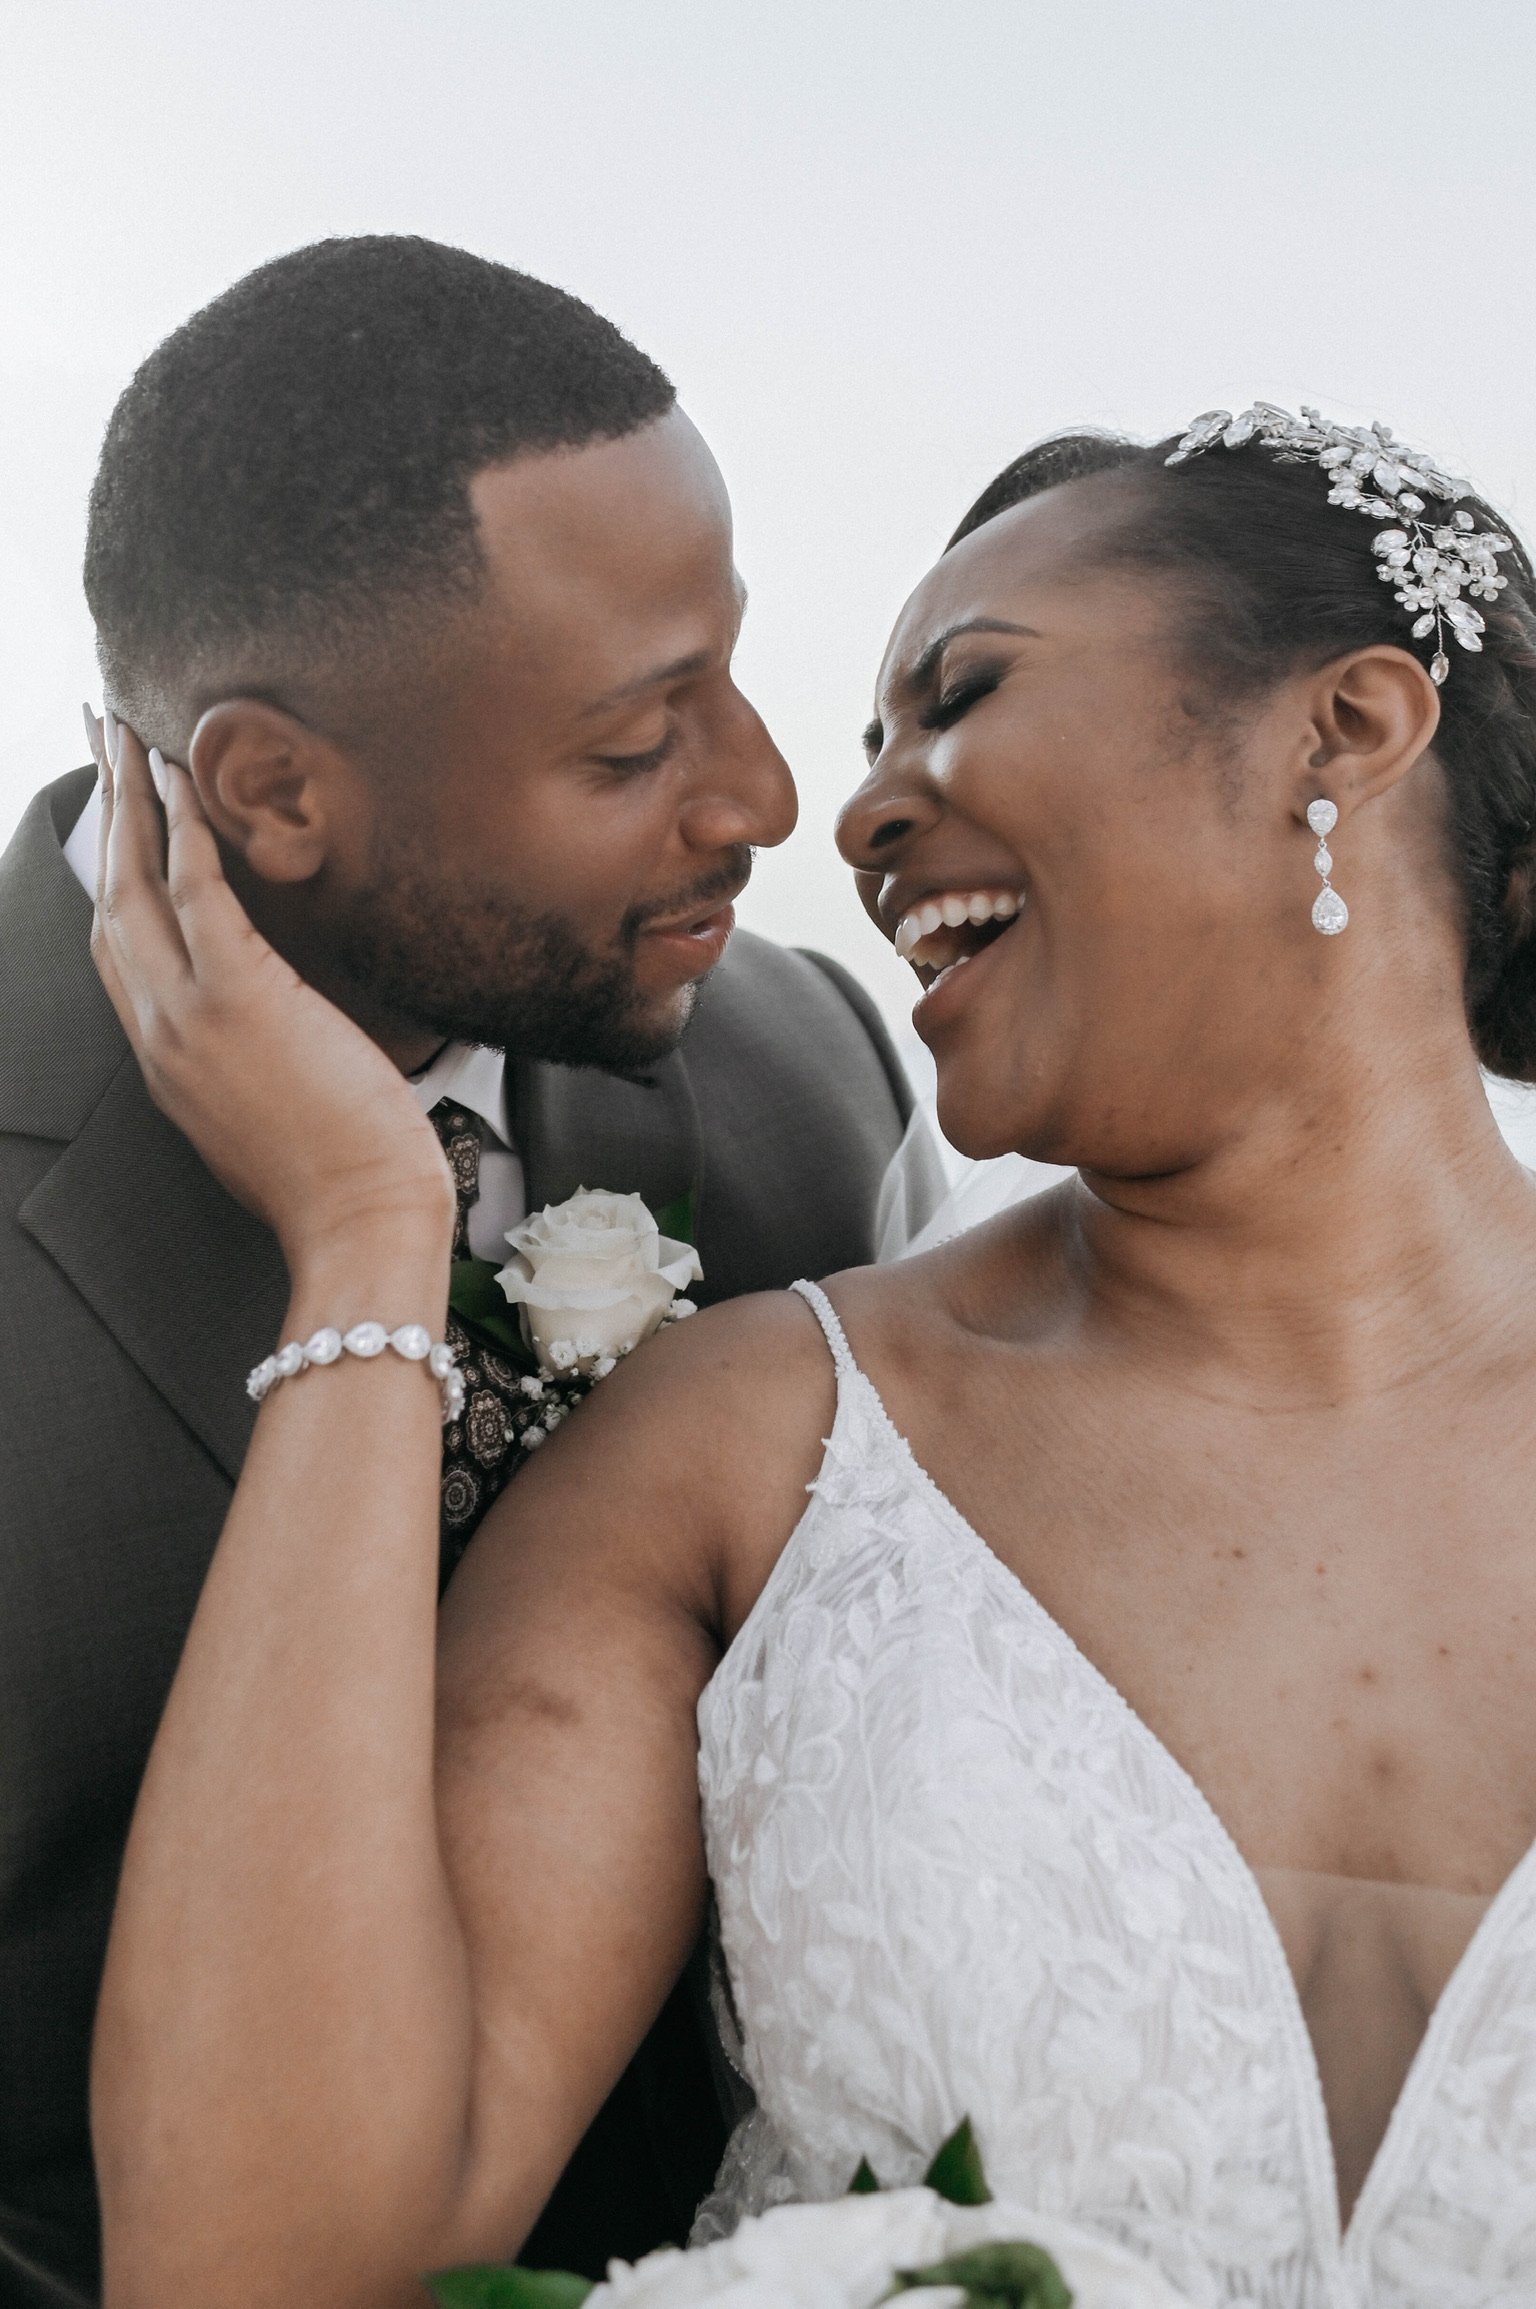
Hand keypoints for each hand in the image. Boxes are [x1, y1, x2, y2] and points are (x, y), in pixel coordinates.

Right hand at [89, 713, 455, 1271]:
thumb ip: (256, 1063)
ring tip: (126, 735)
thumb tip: (285, 1029)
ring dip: (128, 799)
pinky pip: (194, 890)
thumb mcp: (274, 1117)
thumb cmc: (344, 1182)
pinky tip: (177, 777)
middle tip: (98, 744)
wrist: (361, 1226)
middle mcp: (159, 1034)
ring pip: (135, 884)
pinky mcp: (237, 998)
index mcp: (168, 1063)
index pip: (118, 952)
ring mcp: (189, 1015)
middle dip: (102, 816)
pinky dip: (182, 826)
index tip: (110, 824)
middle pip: (108, 902)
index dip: (108, 878)